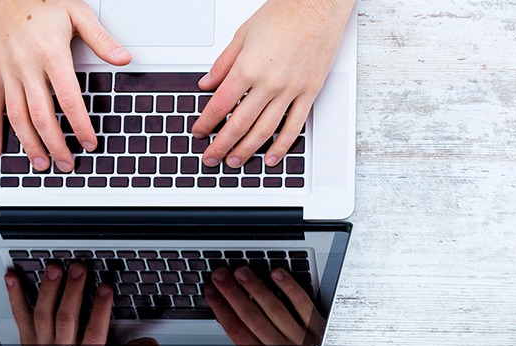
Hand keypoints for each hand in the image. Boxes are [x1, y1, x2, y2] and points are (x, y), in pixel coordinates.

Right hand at [0, 0, 131, 170]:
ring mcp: (6, 71)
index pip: (68, 99)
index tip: (89, 142)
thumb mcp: (76, 13)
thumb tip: (123, 59)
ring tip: (41, 163)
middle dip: (56, 144)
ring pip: (17, 116)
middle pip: (42, 115)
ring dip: (29, 144)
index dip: (80, 125)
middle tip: (68, 163)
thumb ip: (101, 39)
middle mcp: (26, 66)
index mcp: (51, 54)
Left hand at [4, 263, 156, 345]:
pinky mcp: (24, 338)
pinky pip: (19, 316)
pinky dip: (15, 295)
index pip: (95, 331)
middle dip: (73, 293)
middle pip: (67, 319)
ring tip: (53, 269)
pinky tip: (12, 278)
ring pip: (43, 315)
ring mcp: (40, 343)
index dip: (100, 310)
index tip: (105, 289)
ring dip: (48, 290)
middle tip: (78, 270)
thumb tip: (150, 344)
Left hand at [192, 0, 354, 168]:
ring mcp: (291, 90)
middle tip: (211, 157)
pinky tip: (272, 157)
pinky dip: (282, 145)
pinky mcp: (310, 92)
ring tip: (235, 161)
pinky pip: (294, 125)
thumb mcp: (242, 35)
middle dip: (221, 144)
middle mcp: (269, 83)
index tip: (199, 132)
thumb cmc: (283, 15)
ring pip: (265, 130)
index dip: (206, 123)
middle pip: (239, 124)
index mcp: (248, 68)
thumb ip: (223, 63)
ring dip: (247, 150)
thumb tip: (207, 83)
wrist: (316, 7)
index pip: (220, 105)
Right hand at [204, 266, 321, 345]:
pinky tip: (277, 273)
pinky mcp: (319, 327)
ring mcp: (303, 339)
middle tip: (221, 276)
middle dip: (232, 294)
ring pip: (274, 310)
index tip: (211, 292)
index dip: (221, 310)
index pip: (237, 332)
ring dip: (256, 288)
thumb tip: (227, 315)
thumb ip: (250, 339)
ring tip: (242, 272)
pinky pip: (303, 305)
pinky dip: (289, 287)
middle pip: (252, 319)